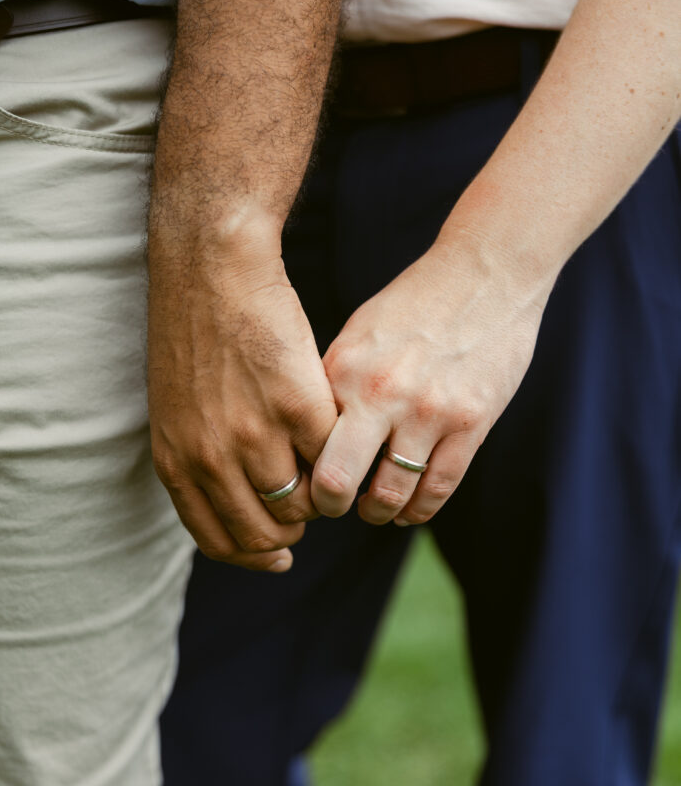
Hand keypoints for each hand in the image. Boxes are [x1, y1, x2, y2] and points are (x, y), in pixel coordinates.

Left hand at [147, 234, 336, 571]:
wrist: (212, 270)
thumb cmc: (192, 333)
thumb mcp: (175, 409)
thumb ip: (195, 458)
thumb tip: (228, 500)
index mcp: (179, 462)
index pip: (218, 540)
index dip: (253, 557)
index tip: (280, 558)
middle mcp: (213, 458)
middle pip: (265, 531)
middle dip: (291, 530)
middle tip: (308, 509)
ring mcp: (256, 434)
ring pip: (303, 501)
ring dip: (319, 495)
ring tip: (324, 469)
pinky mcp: (297, 406)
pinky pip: (330, 455)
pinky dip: (337, 454)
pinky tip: (336, 436)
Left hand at [311, 233, 549, 525]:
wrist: (485, 273)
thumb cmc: (415, 304)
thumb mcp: (359, 334)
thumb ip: (334, 383)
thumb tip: (307, 436)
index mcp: (344, 369)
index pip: (305, 444)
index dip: (299, 472)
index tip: (303, 481)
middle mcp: (380, 394)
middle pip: (336, 482)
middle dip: (329, 505)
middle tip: (332, 507)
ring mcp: (428, 412)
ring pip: (390, 495)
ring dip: (377, 512)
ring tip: (373, 509)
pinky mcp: (471, 424)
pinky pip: (437, 489)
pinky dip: (418, 510)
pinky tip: (408, 509)